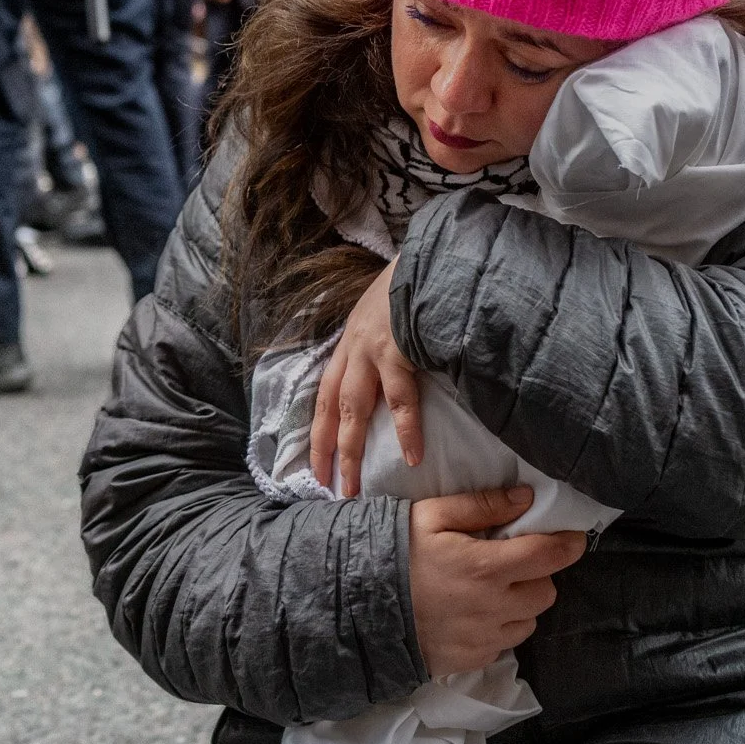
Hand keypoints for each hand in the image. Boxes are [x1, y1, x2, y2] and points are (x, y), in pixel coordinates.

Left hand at [310, 257, 420, 498]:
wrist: (428, 256)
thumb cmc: (413, 286)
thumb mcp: (385, 314)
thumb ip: (382, 345)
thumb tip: (390, 381)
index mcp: (350, 344)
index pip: (324, 394)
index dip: (318, 430)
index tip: (316, 463)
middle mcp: (353, 349)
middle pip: (331, 408)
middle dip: (326, 449)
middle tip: (324, 486)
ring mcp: (372, 350)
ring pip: (353, 410)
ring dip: (351, 449)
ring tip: (354, 486)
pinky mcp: (397, 349)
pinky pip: (402, 399)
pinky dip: (406, 429)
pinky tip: (412, 456)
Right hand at [407, 487, 588, 676]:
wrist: (358, 605)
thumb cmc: (396, 552)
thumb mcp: (432, 516)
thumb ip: (482, 506)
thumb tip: (526, 498)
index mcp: (485, 567)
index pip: (549, 556)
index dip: (568, 544)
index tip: (571, 537)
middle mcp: (493, 607)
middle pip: (546, 592)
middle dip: (537, 575)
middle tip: (512, 563)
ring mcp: (484, 639)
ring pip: (529, 620)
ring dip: (520, 604)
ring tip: (492, 590)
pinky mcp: (473, 659)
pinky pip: (504, 644)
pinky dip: (498, 628)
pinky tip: (473, 614)